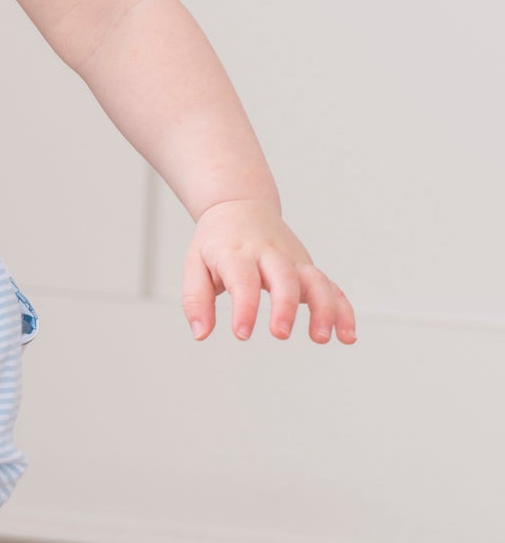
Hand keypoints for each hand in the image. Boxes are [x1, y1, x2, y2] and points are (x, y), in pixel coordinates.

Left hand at [182, 198, 355, 344]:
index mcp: (236, 252)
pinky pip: (331, 287)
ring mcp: (293, 259)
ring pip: (316, 280)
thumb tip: (201, 334)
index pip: (243, 280)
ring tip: (321, 337)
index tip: (242, 333)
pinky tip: (347, 335)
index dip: (245, 307)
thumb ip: (195, 301)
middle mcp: (269, 254)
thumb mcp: (194, 264)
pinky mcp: (307, 267)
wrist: (240, 205)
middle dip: (285, 306)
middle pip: (284, 278)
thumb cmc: (216, 240)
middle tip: (280, 333)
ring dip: (323, 309)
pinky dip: (343, 310)